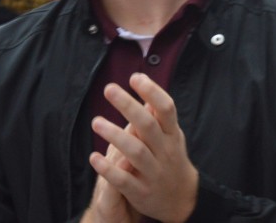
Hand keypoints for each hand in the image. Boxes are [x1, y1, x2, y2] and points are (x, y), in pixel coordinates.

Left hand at [89, 74, 197, 222]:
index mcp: (172, 134)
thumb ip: (158, 114)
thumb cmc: (171, 158)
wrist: (182, 198)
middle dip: (129, 106)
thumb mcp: (171, 135)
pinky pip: (123, 180)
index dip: (152, 91)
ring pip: (135, 152)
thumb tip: (145, 85)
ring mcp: (154, 172)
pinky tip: (93, 157)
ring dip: (115, 135)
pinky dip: (108, 169)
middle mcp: (165, 151)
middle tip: (109, 89)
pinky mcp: (141, 191)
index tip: (135, 77)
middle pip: (148, 126)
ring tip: (96, 121)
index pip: (166, 109)